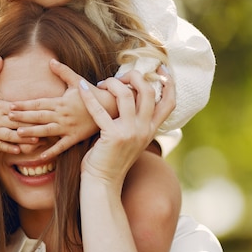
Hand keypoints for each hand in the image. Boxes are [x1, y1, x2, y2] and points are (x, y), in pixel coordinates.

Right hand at [0, 56, 37, 153]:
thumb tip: (0, 57)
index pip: (17, 109)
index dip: (30, 111)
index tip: (44, 111)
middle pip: (18, 123)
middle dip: (33, 126)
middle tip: (49, 128)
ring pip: (10, 137)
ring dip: (24, 140)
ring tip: (38, 142)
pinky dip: (9, 149)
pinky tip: (20, 151)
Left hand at [10, 59, 117, 158]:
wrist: (112, 107)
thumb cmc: (93, 93)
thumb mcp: (78, 80)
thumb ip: (63, 71)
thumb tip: (50, 61)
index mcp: (61, 102)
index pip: (39, 103)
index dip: (24, 104)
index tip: (11, 105)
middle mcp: (62, 115)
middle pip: (39, 117)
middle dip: (22, 117)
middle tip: (7, 118)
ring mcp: (68, 127)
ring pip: (47, 131)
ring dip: (32, 133)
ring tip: (18, 134)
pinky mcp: (75, 137)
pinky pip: (62, 146)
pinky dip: (52, 151)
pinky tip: (41, 156)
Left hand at [79, 70, 174, 187]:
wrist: (103, 183)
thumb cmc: (112, 160)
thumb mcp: (132, 140)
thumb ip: (136, 122)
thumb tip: (133, 101)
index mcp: (151, 130)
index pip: (169, 102)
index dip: (168, 82)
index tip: (160, 68)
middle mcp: (144, 130)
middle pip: (148, 92)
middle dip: (134, 77)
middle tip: (119, 78)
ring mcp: (130, 133)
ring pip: (127, 96)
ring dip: (113, 84)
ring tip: (101, 84)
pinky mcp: (112, 136)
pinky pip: (100, 110)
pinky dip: (89, 97)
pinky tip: (82, 88)